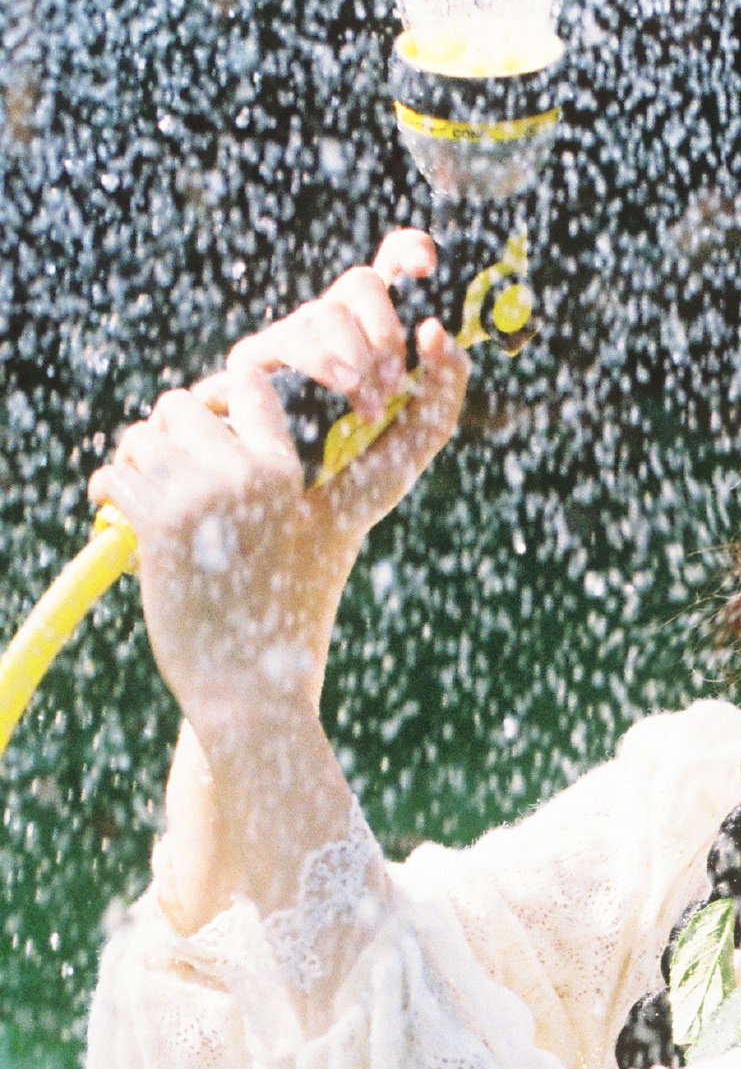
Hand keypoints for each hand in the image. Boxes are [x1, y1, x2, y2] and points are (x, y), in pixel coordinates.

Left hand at [89, 233, 468, 745]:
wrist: (248, 685)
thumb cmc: (277, 616)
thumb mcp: (304, 538)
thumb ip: (275, 482)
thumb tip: (226, 429)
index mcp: (289, 471)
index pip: (248, 383)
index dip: (222, 399)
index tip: (210, 430)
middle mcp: (248, 473)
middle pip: (180, 402)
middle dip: (167, 432)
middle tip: (167, 471)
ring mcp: (202, 494)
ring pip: (140, 435)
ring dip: (135, 462)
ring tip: (142, 495)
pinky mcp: (159, 522)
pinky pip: (113, 475)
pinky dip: (108, 491)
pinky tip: (116, 513)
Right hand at [222, 229, 468, 543]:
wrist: (310, 526)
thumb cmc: (365, 479)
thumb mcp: (420, 434)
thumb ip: (444, 384)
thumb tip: (435, 330)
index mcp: (373, 337)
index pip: (388, 274)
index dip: (407, 253)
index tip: (428, 265)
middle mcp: (331, 331)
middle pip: (359, 283)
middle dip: (385, 326)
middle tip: (395, 380)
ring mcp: (288, 344)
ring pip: (321, 311)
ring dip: (355, 353)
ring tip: (368, 404)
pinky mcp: (249, 368)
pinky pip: (281, 340)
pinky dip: (318, 360)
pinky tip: (339, 391)